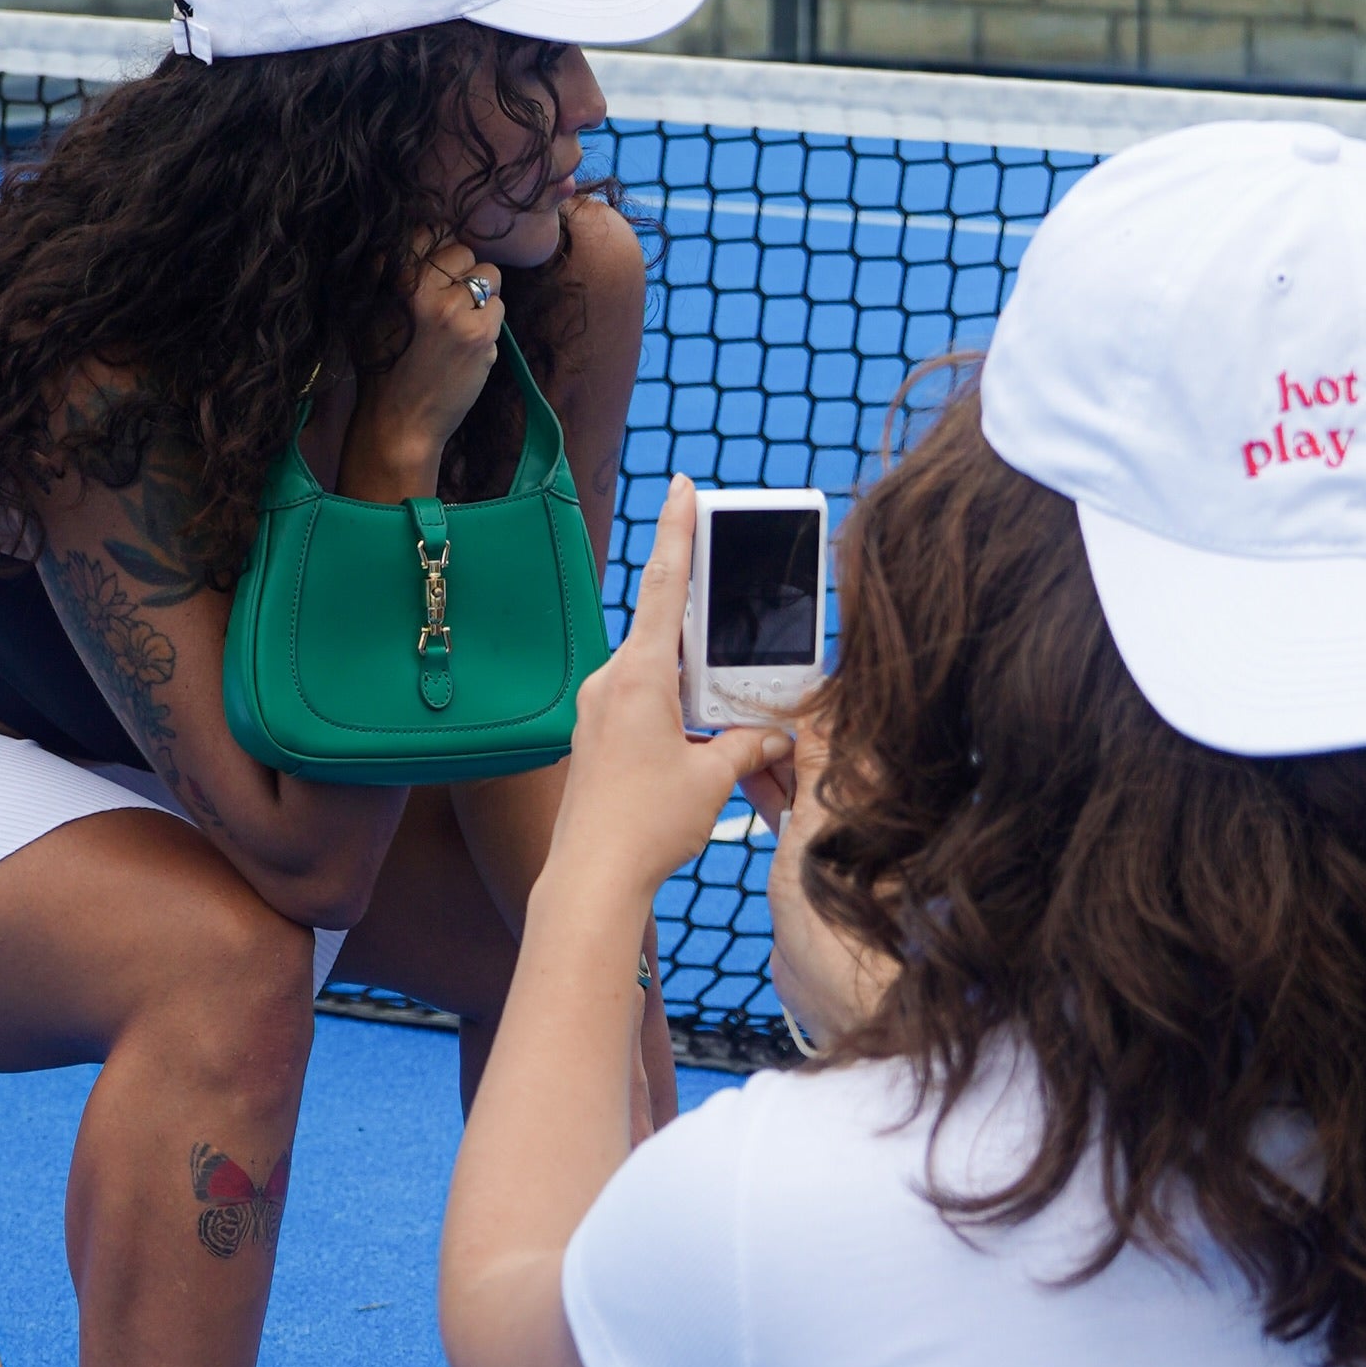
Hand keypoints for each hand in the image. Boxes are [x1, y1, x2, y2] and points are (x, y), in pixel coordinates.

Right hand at [338, 233, 507, 501]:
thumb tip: (424, 238)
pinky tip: (468, 344)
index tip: (438, 272)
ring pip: (489, 276)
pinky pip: (499, 306)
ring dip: (481, 297)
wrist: (401, 422)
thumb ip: (391, 272)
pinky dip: (489, 322)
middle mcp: (424, 287)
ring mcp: (454, 310)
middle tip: (448, 307)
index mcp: (394, 276)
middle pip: (465, 252)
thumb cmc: (383, 369)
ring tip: (459, 325)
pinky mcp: (479, 333)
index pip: (433, 231)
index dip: (440, 248)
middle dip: (463, 274)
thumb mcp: (371, 312)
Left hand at [553, 479, 790, 901]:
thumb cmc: (644, 826)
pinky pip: (652, 715)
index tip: (682, 488)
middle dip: (720, 662)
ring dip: (706, 710)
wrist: (592, 878)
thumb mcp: (713, 779)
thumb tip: (773, 736)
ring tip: (736, 752)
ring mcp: (601, 711)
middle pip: (678, 646)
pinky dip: (685, 730)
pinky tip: (707, 761)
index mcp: (639, 676)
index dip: (677, 532)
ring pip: (669, 688)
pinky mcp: (599, 739)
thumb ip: (748, 745)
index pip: (664, 585)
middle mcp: (613, 683)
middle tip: (748, 679)